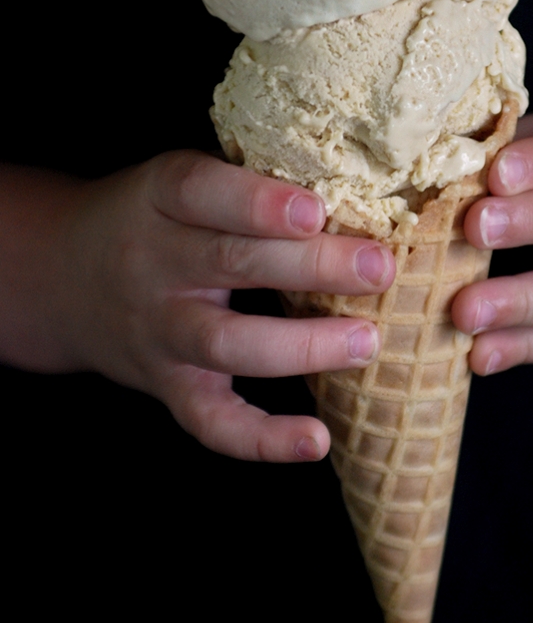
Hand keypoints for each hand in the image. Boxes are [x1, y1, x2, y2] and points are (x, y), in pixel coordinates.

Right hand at [1, 153, 394, 460]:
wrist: (63, 277)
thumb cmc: (152, 219)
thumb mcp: (178, 181)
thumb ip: (245, 184)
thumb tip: (358, 189)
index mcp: (158, 197)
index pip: (200, 191)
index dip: (257, 202)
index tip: (317, 209)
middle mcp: (152, 262)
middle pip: (231, 262)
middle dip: (313, 267)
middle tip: (379, 269)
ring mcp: (158, 329)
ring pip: (226, 342)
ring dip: (303, 345)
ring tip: (367, 341)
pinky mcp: (167, 383)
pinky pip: (210, 420)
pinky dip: (262, 438)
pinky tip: (315, 441)